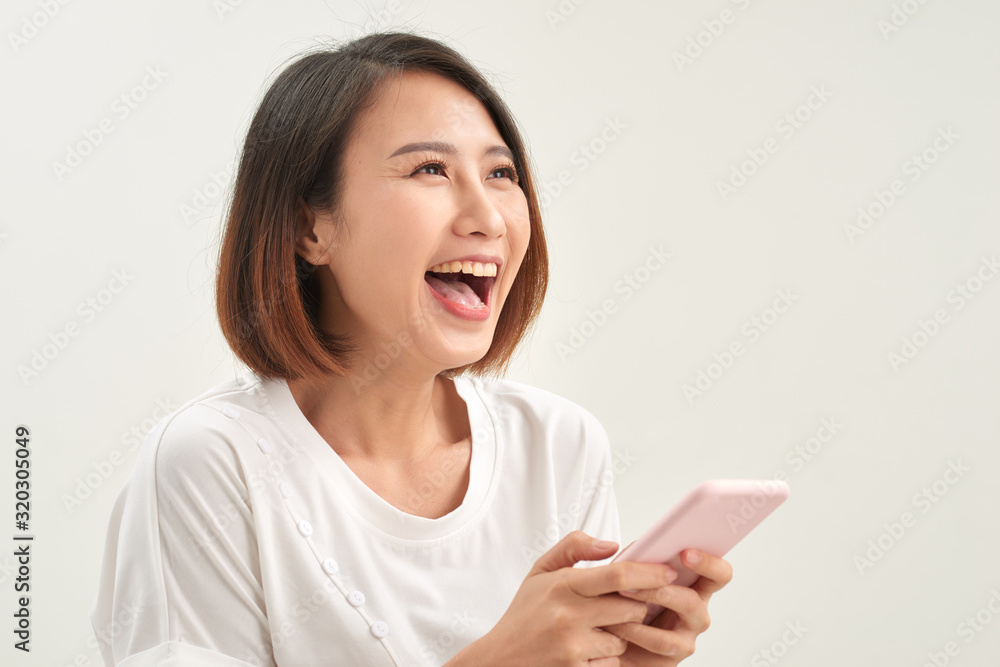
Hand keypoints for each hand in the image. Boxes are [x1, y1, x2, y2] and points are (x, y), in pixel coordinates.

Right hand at [446, 531, 675, 665]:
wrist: (499, 659)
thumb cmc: (525, 613)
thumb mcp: (540, 571)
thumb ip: (574, 547)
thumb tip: (612, 545)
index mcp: (562, 585)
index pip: (618, 575)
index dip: (649, 572)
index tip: (667, 571)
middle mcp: (568, 615)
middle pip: (631, 608)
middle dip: (637, 606)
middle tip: (628, 604)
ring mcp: (573, 647)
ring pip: (624, 637)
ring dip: (620, 634)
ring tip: (595, 629)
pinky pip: (612, 661)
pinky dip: (606, 656)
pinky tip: (586, 650)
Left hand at [598, 549, 732, 664]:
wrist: (616, 643)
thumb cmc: (627, 604)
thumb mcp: (633, 577)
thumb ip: (642, 560)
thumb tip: (642, 547)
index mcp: (693, 586)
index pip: (718, 573)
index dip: (709, 562)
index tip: (686, 553)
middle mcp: (697, 610)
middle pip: (698, 598)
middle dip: (665, 585)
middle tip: (642, 576)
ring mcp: (688, 634)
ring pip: (678, 617)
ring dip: (648, 600)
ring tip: (621, 593)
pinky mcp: (674, 655)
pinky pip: (660, 641)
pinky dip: (636, 629)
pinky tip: (617, 622)